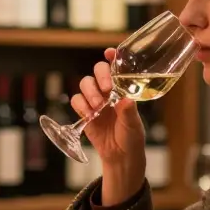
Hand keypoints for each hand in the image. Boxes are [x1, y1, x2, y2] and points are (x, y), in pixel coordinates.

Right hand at [71, 49, 146, 202]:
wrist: (120, 156)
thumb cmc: (131, 137)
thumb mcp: (133, 125)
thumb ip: (128, 112)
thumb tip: (125, 101)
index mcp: (123, 89)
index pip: (117, 67)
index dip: (112, 57)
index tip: (109, 53)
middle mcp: (108, 91)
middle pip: (97, 70)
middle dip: (100, 76)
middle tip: (106, 88)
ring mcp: (95, 100)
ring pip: (85, 83)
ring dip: (90, 92)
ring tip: (98, 107)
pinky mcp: (84, 111)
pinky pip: (76, 100)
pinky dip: (81, 105)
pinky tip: (90, 115)